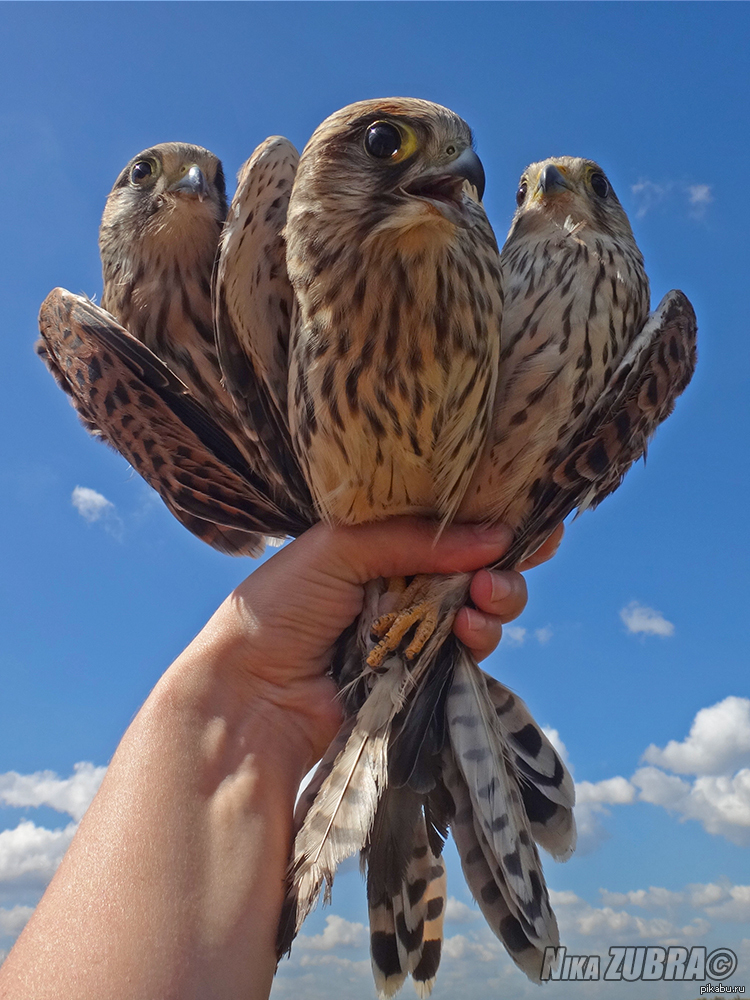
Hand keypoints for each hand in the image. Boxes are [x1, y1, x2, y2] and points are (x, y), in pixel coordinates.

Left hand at [199, 518, 560, 769]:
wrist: (253, 694)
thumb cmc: (281, 607)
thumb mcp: (339, 548)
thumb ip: (415, 540)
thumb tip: (496, 535)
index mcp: (377, 542)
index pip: (443, 523)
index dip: (488, 518)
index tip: (533, 516)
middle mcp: (400, 583)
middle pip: (473, 565)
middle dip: (502, 563)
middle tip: (504, 565)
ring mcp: (413, 630)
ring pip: (479, 608)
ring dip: (497, 599)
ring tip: (486, 599)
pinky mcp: (422, 674)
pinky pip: (468, 651)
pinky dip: (480, 637)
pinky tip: (473, 630)